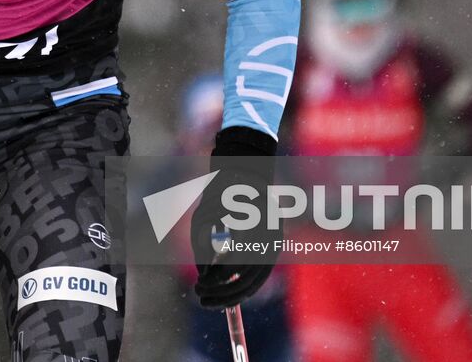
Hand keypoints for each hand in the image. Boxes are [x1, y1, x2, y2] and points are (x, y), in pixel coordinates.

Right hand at [191, 126, 279, 308]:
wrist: (242, 166)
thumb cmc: (236, 202)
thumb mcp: (238, 232)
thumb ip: (228, 255)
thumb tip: (210, 278)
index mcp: (270, 245)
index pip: (253, 283)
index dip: (233, 298)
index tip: (214, 305)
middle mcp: (267, 238)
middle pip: (244, 277)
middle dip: (220, 292)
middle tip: (201, 296)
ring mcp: (255, 226)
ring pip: (232, 263)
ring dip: (213, 277)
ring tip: (201, 282)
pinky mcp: (240, 210)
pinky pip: (219, 239)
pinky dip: (207, 249)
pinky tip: (203, 256)